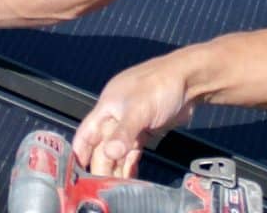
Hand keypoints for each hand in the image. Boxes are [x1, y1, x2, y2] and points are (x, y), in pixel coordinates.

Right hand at [73, 50, 197, 177]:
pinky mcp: (146, 128)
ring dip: (116, 167)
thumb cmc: (161, 84)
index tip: (77, 170)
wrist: (189, 80)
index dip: (80, 150)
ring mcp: (132, 122)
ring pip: (118, 149)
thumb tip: (110, 153)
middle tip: (102, 185)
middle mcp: (117, 114)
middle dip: (101, 164)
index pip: (87, 131)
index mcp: (108, 105)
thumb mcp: (139, 109)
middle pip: (103, 144)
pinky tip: (130, 175)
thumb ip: (123, 132)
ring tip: (115, 185)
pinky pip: (132, 149)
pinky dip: (130, 162)